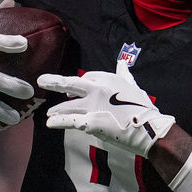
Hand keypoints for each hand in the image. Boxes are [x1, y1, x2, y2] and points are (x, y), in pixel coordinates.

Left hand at [39, 59, 175, 156]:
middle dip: (54, 82)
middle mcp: (97, 89)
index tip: (71, 89)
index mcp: (107, 79)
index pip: (87, 77)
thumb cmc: (143, 108)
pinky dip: (58, 122)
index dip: (78, 84)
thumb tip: (122, 63)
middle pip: (70, 83)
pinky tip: (50, 123)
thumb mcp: (133, 86)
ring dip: (57, 109)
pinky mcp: (90, 122)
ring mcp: (92, 106)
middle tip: (42, 81)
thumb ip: (124, 75)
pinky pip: (70, 121)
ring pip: (68, 105)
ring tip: (49, 113)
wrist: (149, 129)